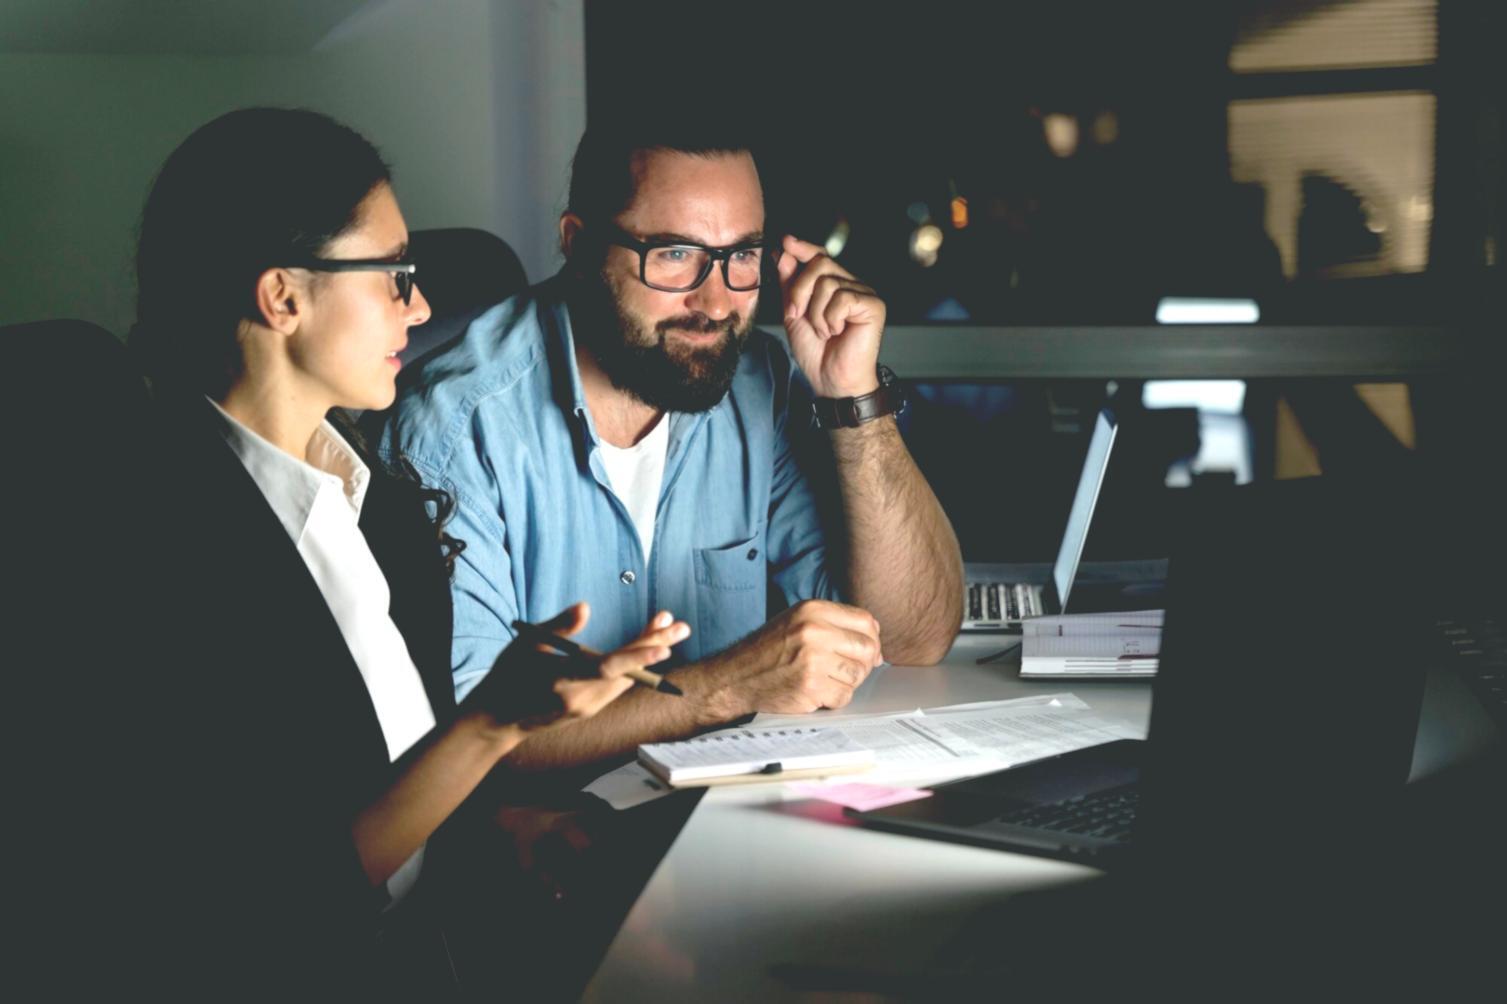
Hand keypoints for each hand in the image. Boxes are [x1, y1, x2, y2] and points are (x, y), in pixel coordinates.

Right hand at [466, 604, 687, 734]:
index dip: (636, 656)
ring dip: (647, 652)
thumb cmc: (507, 676)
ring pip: (626, 678)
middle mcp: (579, 699)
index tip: (663, 645)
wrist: (496, 721)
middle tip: (681, 626)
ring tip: (668, 624)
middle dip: (654, 646)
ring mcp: (586, 708)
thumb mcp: (526, 644)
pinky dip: (633, 664)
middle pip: (626, 672)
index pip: (606, 669)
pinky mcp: (589, 710)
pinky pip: (617, 684)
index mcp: (560, 680)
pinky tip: (648, 645)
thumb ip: (559, 626)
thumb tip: (585, 606)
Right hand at [714, 599, 883, 714]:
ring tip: (824, 679)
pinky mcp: (811, 687)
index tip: (864, 651)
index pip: (865, 620)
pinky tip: (816, 692)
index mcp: (812, 610)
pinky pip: (844, 696)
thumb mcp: (797, 621)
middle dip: (862, 663)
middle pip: (867, 648)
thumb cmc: (766, 652)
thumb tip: (875, 640)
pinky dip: (834, 699)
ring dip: (846, 682)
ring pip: (858, 674)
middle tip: (845, 670)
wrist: (735, 678)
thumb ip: (834, 624)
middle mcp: (814, 630)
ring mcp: (813, 659)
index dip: (871, 639)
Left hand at [775, 235, 886, 398]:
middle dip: (800, 289)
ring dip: (815, 312)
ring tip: (824, 331)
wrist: (832, 381)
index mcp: (834, 286)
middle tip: (797, 314)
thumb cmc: (817, 352)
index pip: (819, 256)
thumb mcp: (794, 314)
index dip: (803, 248)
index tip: (785, 242)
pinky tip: (837, 332)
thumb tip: (782, 254)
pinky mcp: (874, 305)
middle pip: (820, 263)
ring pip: (827, 282)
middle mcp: (851, 285)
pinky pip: (842, 298)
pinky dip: (831, 318)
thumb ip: (789, 284)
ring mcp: (864, 294)